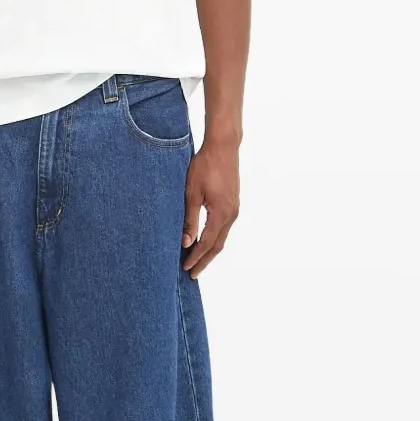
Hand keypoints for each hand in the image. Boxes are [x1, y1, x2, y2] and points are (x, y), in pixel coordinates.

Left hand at [181, 137, 239, 278]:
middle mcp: (231, 215)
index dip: (195, 257)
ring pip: (222, 237)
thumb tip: (186, 243)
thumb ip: (189, 219)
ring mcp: (234, 209)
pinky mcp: (233, 203)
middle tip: (192, 273)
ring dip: (209, 251)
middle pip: (217, 245)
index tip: (185, 268)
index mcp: (221, 214)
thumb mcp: (191, 193)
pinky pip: (224, 228)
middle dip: (204, 260)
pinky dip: (214, 238)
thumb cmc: (205, 166)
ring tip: (197, 260)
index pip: (206, 243)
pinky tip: (205, 241)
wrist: (223, 147)